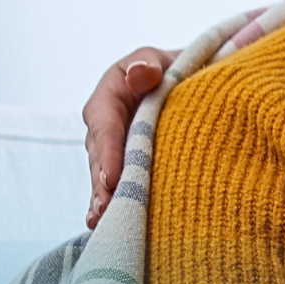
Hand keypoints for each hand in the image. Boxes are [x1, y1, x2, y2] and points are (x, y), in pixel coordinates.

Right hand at [82, 48, 175, 226]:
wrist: (183, 80)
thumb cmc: (168, 68)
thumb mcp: (157, 59)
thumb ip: (147, 64)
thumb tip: (140, 74)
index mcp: (109, 98)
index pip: (106, 127)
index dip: (108, 154)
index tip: (112, 178)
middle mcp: (105, 127)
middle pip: (101, 158)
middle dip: (102, 185)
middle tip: (106, 210)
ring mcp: (114, 148)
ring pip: (106, 175)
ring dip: (106, 199)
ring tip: (105, 222)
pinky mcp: (125, 163)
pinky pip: (117, 183)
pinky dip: (115, 202)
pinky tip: (110, 224)